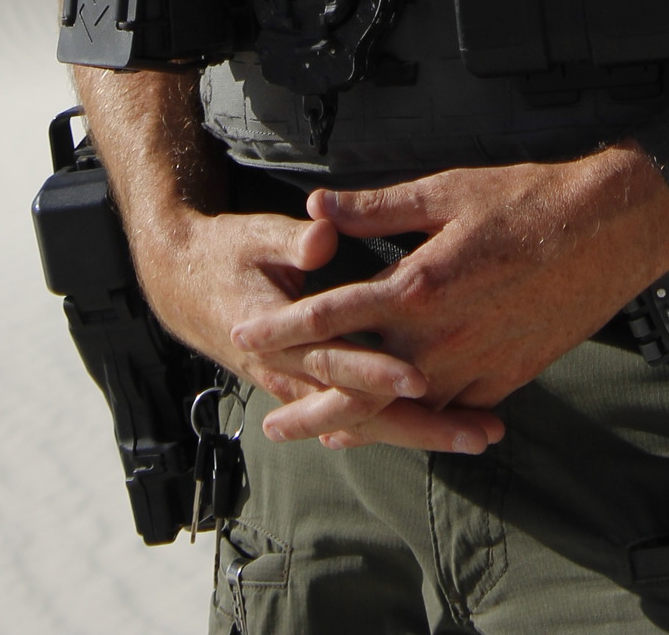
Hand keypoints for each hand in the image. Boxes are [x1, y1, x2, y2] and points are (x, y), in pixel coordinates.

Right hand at [127, 201, 502, 454]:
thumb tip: (325, 232)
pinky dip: (399, 426)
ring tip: (483, 436)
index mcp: (280, 336)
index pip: (336, 359)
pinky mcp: (310, 391)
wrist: (184, 286)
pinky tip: (443, 428)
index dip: (377, 372)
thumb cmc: (228, 253)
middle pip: (363, 411)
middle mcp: (292, 374)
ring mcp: (301, 389)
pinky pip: (359, 418)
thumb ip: (296, 238)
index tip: (423, 379)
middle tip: (482, 434)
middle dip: (422, 424)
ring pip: (367, 423)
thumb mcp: (256, 235)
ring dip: (422, 431)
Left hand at [231, 147, 668, 444]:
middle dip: (310, 408)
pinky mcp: (507, 379)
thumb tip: (316, 208)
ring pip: (403, 412)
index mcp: (418, 286)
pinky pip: (452, 412)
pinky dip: (418, 424)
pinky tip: (402, 427)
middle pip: (358, 389)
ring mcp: (476, 366)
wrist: (607, 230)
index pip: (331, 316)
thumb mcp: (445, 191)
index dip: (283, 328)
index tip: (245, 335)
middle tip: (272, 423)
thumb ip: (376, 209)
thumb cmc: (526, 200)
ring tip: (322, 436)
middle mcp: (441, 338)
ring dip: (358, 427)